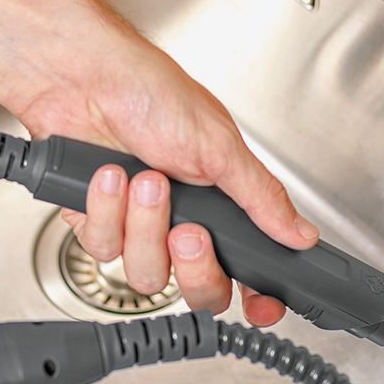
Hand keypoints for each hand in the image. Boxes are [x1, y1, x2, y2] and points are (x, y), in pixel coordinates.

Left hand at [13, 28, 317, 326]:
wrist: (83, 76)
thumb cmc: (149, 92)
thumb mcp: (219, 146)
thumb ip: (261, 198)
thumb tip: (300, 233)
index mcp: (222, 205)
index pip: (247, 270)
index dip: (257, 298)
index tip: (261, 307)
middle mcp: (183, 222)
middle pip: (199, 290)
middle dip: (194, 264)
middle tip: (189, 231)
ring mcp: (138, 227)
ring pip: (147, 275)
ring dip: (143, 226)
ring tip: (143, 179)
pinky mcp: (96, 223)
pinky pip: (104, 248)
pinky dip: (106, 210)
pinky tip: (108, 175)